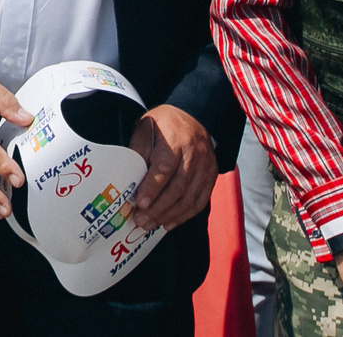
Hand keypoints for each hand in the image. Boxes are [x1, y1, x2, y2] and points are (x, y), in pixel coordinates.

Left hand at [126, 105, 214, 228]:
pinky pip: (200, 201)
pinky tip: (169, 223)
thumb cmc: (163, 124)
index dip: (153, 187)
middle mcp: (194, 155)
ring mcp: (206, 167)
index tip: (140, 203)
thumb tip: (130, 176)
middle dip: (158, 208)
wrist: (194, 117)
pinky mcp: (211, 176)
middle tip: (141, 221)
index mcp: (175, 140)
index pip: (165, 167)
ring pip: (190, 198)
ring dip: (170, 215)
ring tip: (151, 225)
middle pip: (178, 187)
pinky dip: (185, 215)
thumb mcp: (145, 127)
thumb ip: (139, 149)